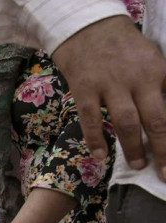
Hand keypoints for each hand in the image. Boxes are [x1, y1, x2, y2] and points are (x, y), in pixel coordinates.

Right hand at [52, 15, 165, 178]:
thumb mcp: (152, 61)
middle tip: (165, 173)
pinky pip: (92, 120)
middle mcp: (138, 80)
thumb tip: (163, 120)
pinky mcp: (85, 90)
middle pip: (156, 121)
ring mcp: (110, 85)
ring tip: (138, 165)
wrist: (88, 28)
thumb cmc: (122, 48)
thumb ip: (160, 87)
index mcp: (159, 71)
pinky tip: (101, 156)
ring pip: (126, 123)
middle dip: (162, 150)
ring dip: (133, 148)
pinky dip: (96, 140)